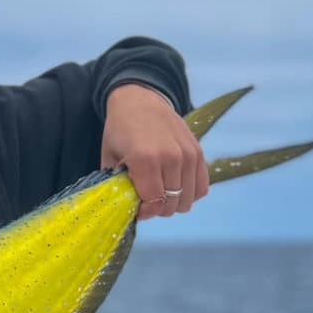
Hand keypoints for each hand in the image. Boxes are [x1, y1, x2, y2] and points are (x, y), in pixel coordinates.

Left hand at [101, 84, 208, 219]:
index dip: (144, 212)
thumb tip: (127, 210)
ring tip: (159, 191)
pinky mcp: (199, 153)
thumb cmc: (120, 130)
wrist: (140, 100)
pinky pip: (202, 188)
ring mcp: (188, 155)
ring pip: (188, 199)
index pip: (154, 203)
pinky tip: (175, 187)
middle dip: (157, 208)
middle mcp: (171, 158)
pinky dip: (189, 194)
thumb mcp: (110, 158)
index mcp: (145, 159)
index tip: (136, 208)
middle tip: (145, 199)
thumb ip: (118, 186)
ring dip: (173, 202)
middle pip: (172, 204)